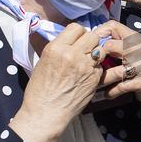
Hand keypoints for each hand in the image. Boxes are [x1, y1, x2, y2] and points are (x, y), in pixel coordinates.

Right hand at [9, 24, 110, 141]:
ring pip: (100, 49)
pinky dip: (96, 68)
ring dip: (96, 53)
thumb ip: (57, 48)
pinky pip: (101, 65)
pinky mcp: (95, 78)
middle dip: (89, 41)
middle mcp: (72, 54)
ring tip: (88, 61)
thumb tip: (67, 40)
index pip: (76, 28)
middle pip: (91, 36)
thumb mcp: (43, 62)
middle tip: (84, 49)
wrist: (46, 113)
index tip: (76, 40)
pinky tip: (87, 75)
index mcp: (56, 48)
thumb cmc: (40, 91)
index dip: (78, 33)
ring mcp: (85, 67)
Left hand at [93, 19, 140, 130]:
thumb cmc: (139, 66)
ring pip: (115, 71)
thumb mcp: (130, 50)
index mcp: (134, 38)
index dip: (98, 34)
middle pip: (111, 46)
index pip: (112, 26)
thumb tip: (90, 39)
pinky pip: (121, 86)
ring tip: (95, 84)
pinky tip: (107, 94)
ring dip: (102, 79)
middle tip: (90, 66)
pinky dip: (111, 92)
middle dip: (98, 58)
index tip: (90, 45)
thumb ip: (115, 43)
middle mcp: (140, 49)